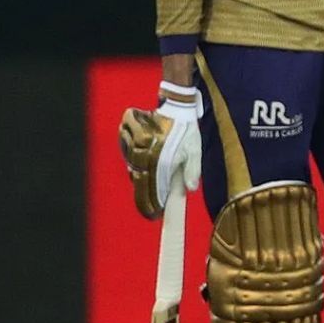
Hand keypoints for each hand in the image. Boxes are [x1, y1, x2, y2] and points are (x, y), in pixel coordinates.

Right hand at [117, 82, 202, 218]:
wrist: (175, 107)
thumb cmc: (187, 131)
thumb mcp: (195, 150)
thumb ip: (192, 170)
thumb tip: (190, 189)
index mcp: (161, 160)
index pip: (153, 190)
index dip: (152, 204)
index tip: (154, 215)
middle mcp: (145, 155)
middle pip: (140, 184)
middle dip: (145, 199)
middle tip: (151, 210)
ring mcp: (134, 147)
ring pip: (133, 172)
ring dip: (141, 182)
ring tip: (150, 191)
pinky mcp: (128, 139)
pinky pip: (129, 160)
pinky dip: (135, 167)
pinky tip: (143, 171)